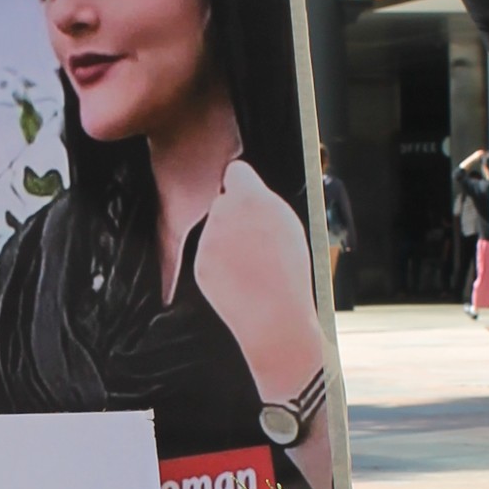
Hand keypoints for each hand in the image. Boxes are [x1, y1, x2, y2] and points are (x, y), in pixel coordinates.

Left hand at [195, 160, 324, 381]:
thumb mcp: (287, 225)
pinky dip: (220, 264)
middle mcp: (224, 214)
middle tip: (255, 240)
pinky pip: (208, 255)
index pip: (235, 171)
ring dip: (227, 241)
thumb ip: (263, 202)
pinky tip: (240, 279)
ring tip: (252, 265)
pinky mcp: (199, 264)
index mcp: (251, 199)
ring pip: (214, 231)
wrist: (274, 316)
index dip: (241, 184)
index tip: (245, 193)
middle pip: (222, 202)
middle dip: (233, 215)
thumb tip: (246, 189)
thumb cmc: (288, 272)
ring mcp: (208, 240)